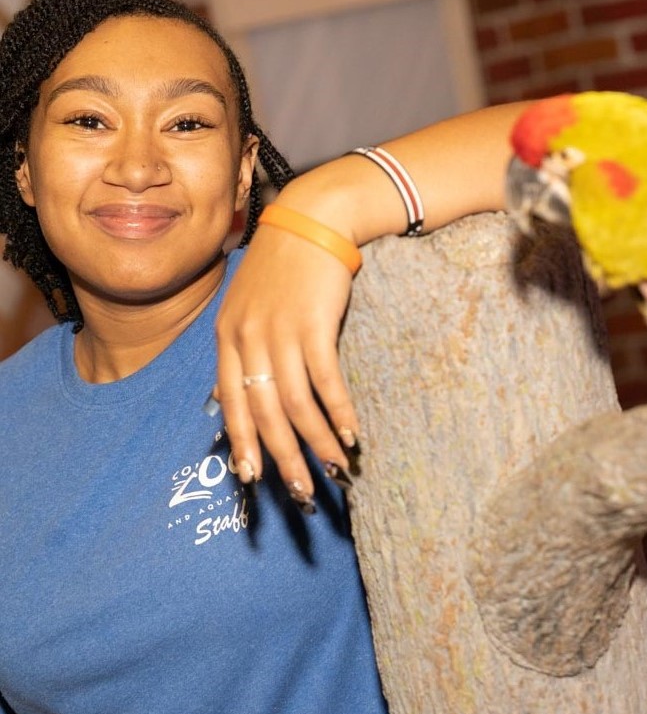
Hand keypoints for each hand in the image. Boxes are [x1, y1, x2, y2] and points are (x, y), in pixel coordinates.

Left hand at [214, 222, 358, 509]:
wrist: (311, 220)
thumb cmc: (280, 267)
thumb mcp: (244, 306)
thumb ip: (237, 352)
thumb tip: (229, 401)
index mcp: (228, 337)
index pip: (231, 403)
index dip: (243, 443)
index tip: (253, 479)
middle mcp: (248, 338)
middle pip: (264, 412)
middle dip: (282, 457)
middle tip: (300, 493)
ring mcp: (281, 332)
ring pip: (296, 403)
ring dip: (317, 442)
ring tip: (334, 469)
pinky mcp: (315, 324)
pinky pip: (326, 380)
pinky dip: (340, 411)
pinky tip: (352, 434)